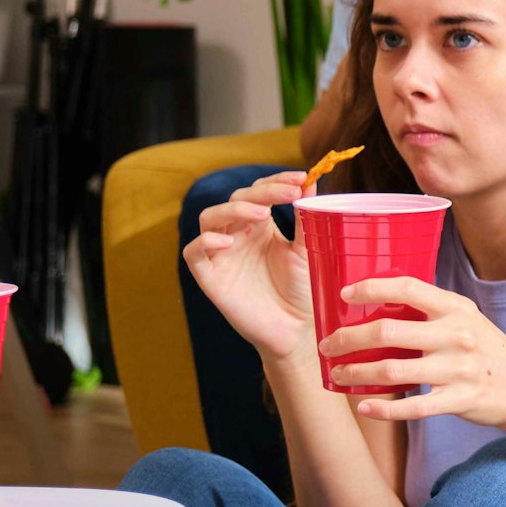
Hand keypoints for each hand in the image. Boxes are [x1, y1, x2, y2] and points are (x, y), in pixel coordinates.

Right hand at [182, 171, 314, 363]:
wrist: (298, 329)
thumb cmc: (303, 289)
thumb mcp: (308, 249)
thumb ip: (306, 218)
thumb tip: (311, 182)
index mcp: (261, 225)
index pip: (259, 190)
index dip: (276, 180)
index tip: (300, 177)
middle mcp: (238, 234)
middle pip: (236, 199)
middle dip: (262, 192)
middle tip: (289, 194)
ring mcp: (221, 254)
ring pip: (210, 218)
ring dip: (233, 210)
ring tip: (262, 215)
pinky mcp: (209, 277)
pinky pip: (194, 253)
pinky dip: (206, 242)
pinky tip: (227, 243)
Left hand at [324, 277, 505, 431]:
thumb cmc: (487, 350)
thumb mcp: (467, 319)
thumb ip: (431, 311)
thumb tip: (380, 303)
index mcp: (456, 308)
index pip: (407, 288)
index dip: (371, 288)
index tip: (344, 294)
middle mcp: (457, 335)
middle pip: (388, 331)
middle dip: (349, 338)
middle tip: (329, 345)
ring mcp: (458, 369)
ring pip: (392, 371)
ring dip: (356, 374)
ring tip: (338, 374)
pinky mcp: (459, 400)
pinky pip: (412, 407)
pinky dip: (383, 409)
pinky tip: (365, 406)